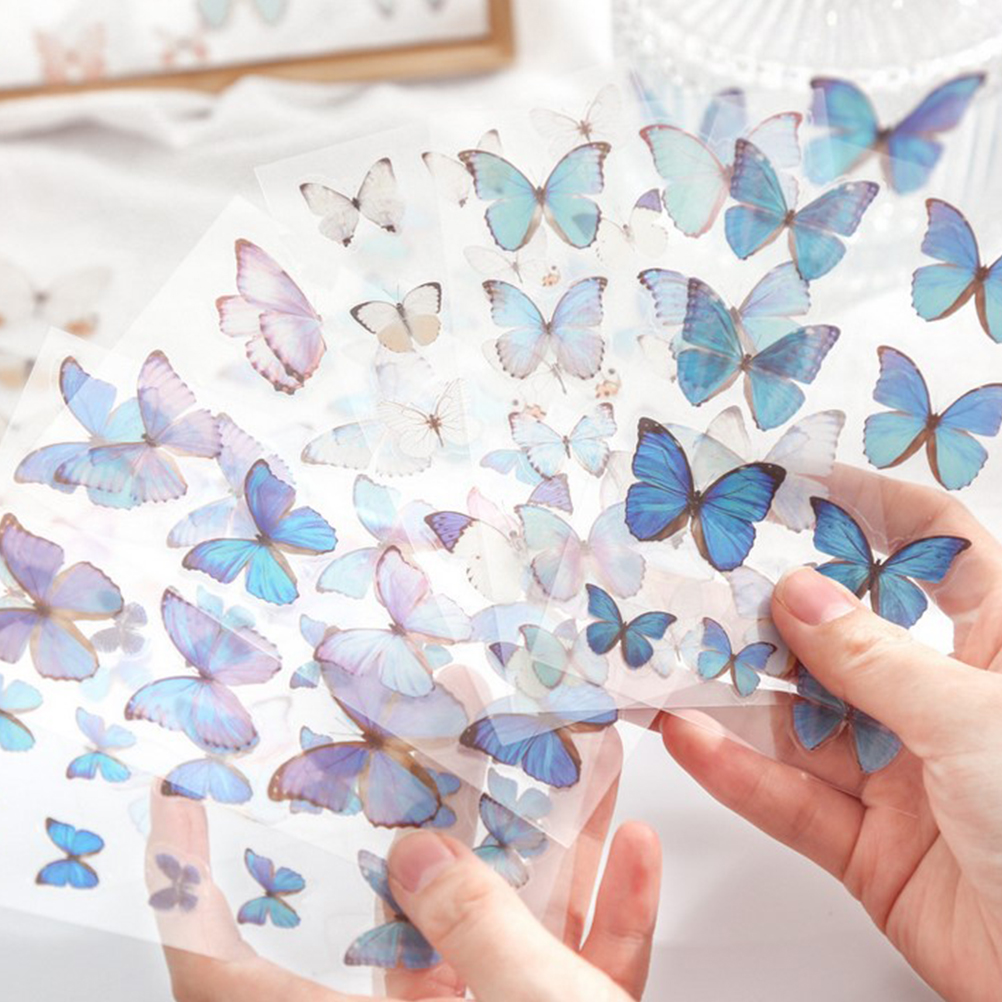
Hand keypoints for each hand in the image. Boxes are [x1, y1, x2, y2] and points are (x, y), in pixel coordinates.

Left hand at [147, 747, 660, 1000]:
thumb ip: (477, 938)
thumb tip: (421, 858)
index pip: (230, 974)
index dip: (194, 891)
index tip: (185, 806)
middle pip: (389, 931)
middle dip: (423, 830)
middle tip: (421, 752)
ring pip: (492, 943)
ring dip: (541, 860)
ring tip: (556, 776)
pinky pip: (564, 978)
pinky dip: (600, 924)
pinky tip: (631, 860)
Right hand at [662, 467, 1001, 1001]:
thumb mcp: (972, 723)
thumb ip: (871, 660)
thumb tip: (797, 592)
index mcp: (998, 657)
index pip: (943, 555)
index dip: (882, 510)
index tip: (810, 483)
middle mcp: (946, 708)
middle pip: (848, 640)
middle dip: (777, 613)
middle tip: (708, 580)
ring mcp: (904, 779)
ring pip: (804, 723)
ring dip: (738, 697)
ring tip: (675, 660)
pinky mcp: (869, 847)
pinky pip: (792, 801)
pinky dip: (739, 774)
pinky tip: (693, 740)